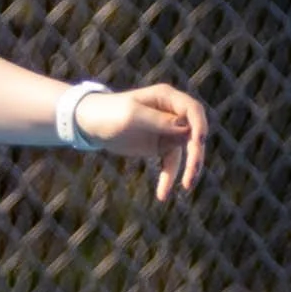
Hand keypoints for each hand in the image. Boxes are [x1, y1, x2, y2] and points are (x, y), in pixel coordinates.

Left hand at [79, 82, 206, 203]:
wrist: (91, 123)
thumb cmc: (109, 113)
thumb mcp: (132, 116)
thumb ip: (159, 121)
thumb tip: (187, 129)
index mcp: (167, 97)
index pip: (193, 110)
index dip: (199, 125)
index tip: (198, 142)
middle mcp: (173, 113)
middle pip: (194, 133)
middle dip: (195, 153)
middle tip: (192, 172)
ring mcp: (169, 130)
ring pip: (187, 150)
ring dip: (188, 168)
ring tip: (186, 186)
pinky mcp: (161, 146)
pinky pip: (171, 163)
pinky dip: (169, 177)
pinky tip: (163, 194)